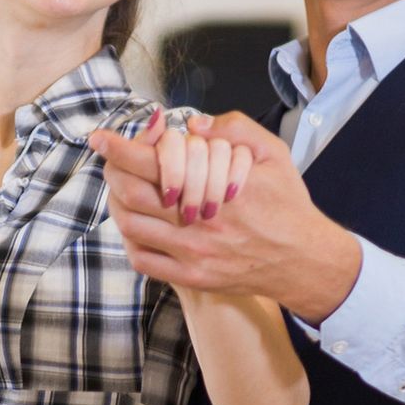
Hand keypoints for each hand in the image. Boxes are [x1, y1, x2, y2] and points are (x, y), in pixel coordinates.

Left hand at [89, 109, 362, 321]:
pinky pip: (143, 260)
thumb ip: (235, 129)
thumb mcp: (273, 153)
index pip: (152, 163)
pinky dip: (130, 239)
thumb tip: (192, 126)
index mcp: (216, 186)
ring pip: (131, 225)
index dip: (119, 148)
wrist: (303, 260)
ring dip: (118, 203)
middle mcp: (199, 221)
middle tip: (112, 159)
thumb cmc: (287, 204)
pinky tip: (137, 222)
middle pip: (132, 193)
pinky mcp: (192, 277)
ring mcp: (192, 253)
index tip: (101, 137)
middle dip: (113, 171)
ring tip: (123, 188)